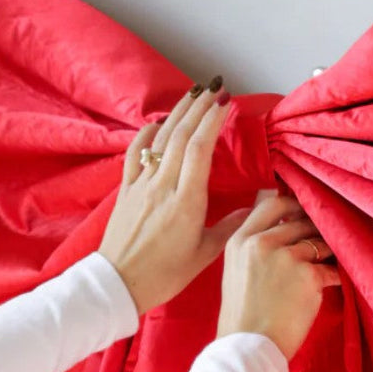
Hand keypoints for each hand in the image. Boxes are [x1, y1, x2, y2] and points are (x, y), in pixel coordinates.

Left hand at [98, 77, 252, 315]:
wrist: (118, 284)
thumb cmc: (163, 275)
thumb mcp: (204, 254)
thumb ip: (230, 227)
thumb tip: (254, 207)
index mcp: (185, 202)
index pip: (199, 150)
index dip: (212, 121)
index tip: (226, 102)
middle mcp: (162, 187)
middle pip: (180, 136)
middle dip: (198, 107)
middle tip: (214, 87)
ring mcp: (140, 187)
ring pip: (158, 141)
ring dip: (176, 114)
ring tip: (192, 93)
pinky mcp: (124, 191)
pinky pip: (134, 155)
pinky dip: (145, 135)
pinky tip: (156, 122)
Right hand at [216, 194, 342, 359]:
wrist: (247, 346)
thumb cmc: (242, 316)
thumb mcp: (237, 271)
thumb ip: (254, 249)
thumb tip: (285, 227)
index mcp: (240, 241)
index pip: (271, 204)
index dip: (293, 205)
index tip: (305, 212)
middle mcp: (261, 243)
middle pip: (300, 221)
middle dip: (316, 229)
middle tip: (325, 240)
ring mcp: (285, 257)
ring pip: (319, 242)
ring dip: (329, 252)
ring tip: (331, 262)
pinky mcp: (308, 275)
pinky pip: (332, 268)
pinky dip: (337, 275)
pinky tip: (336, 282)